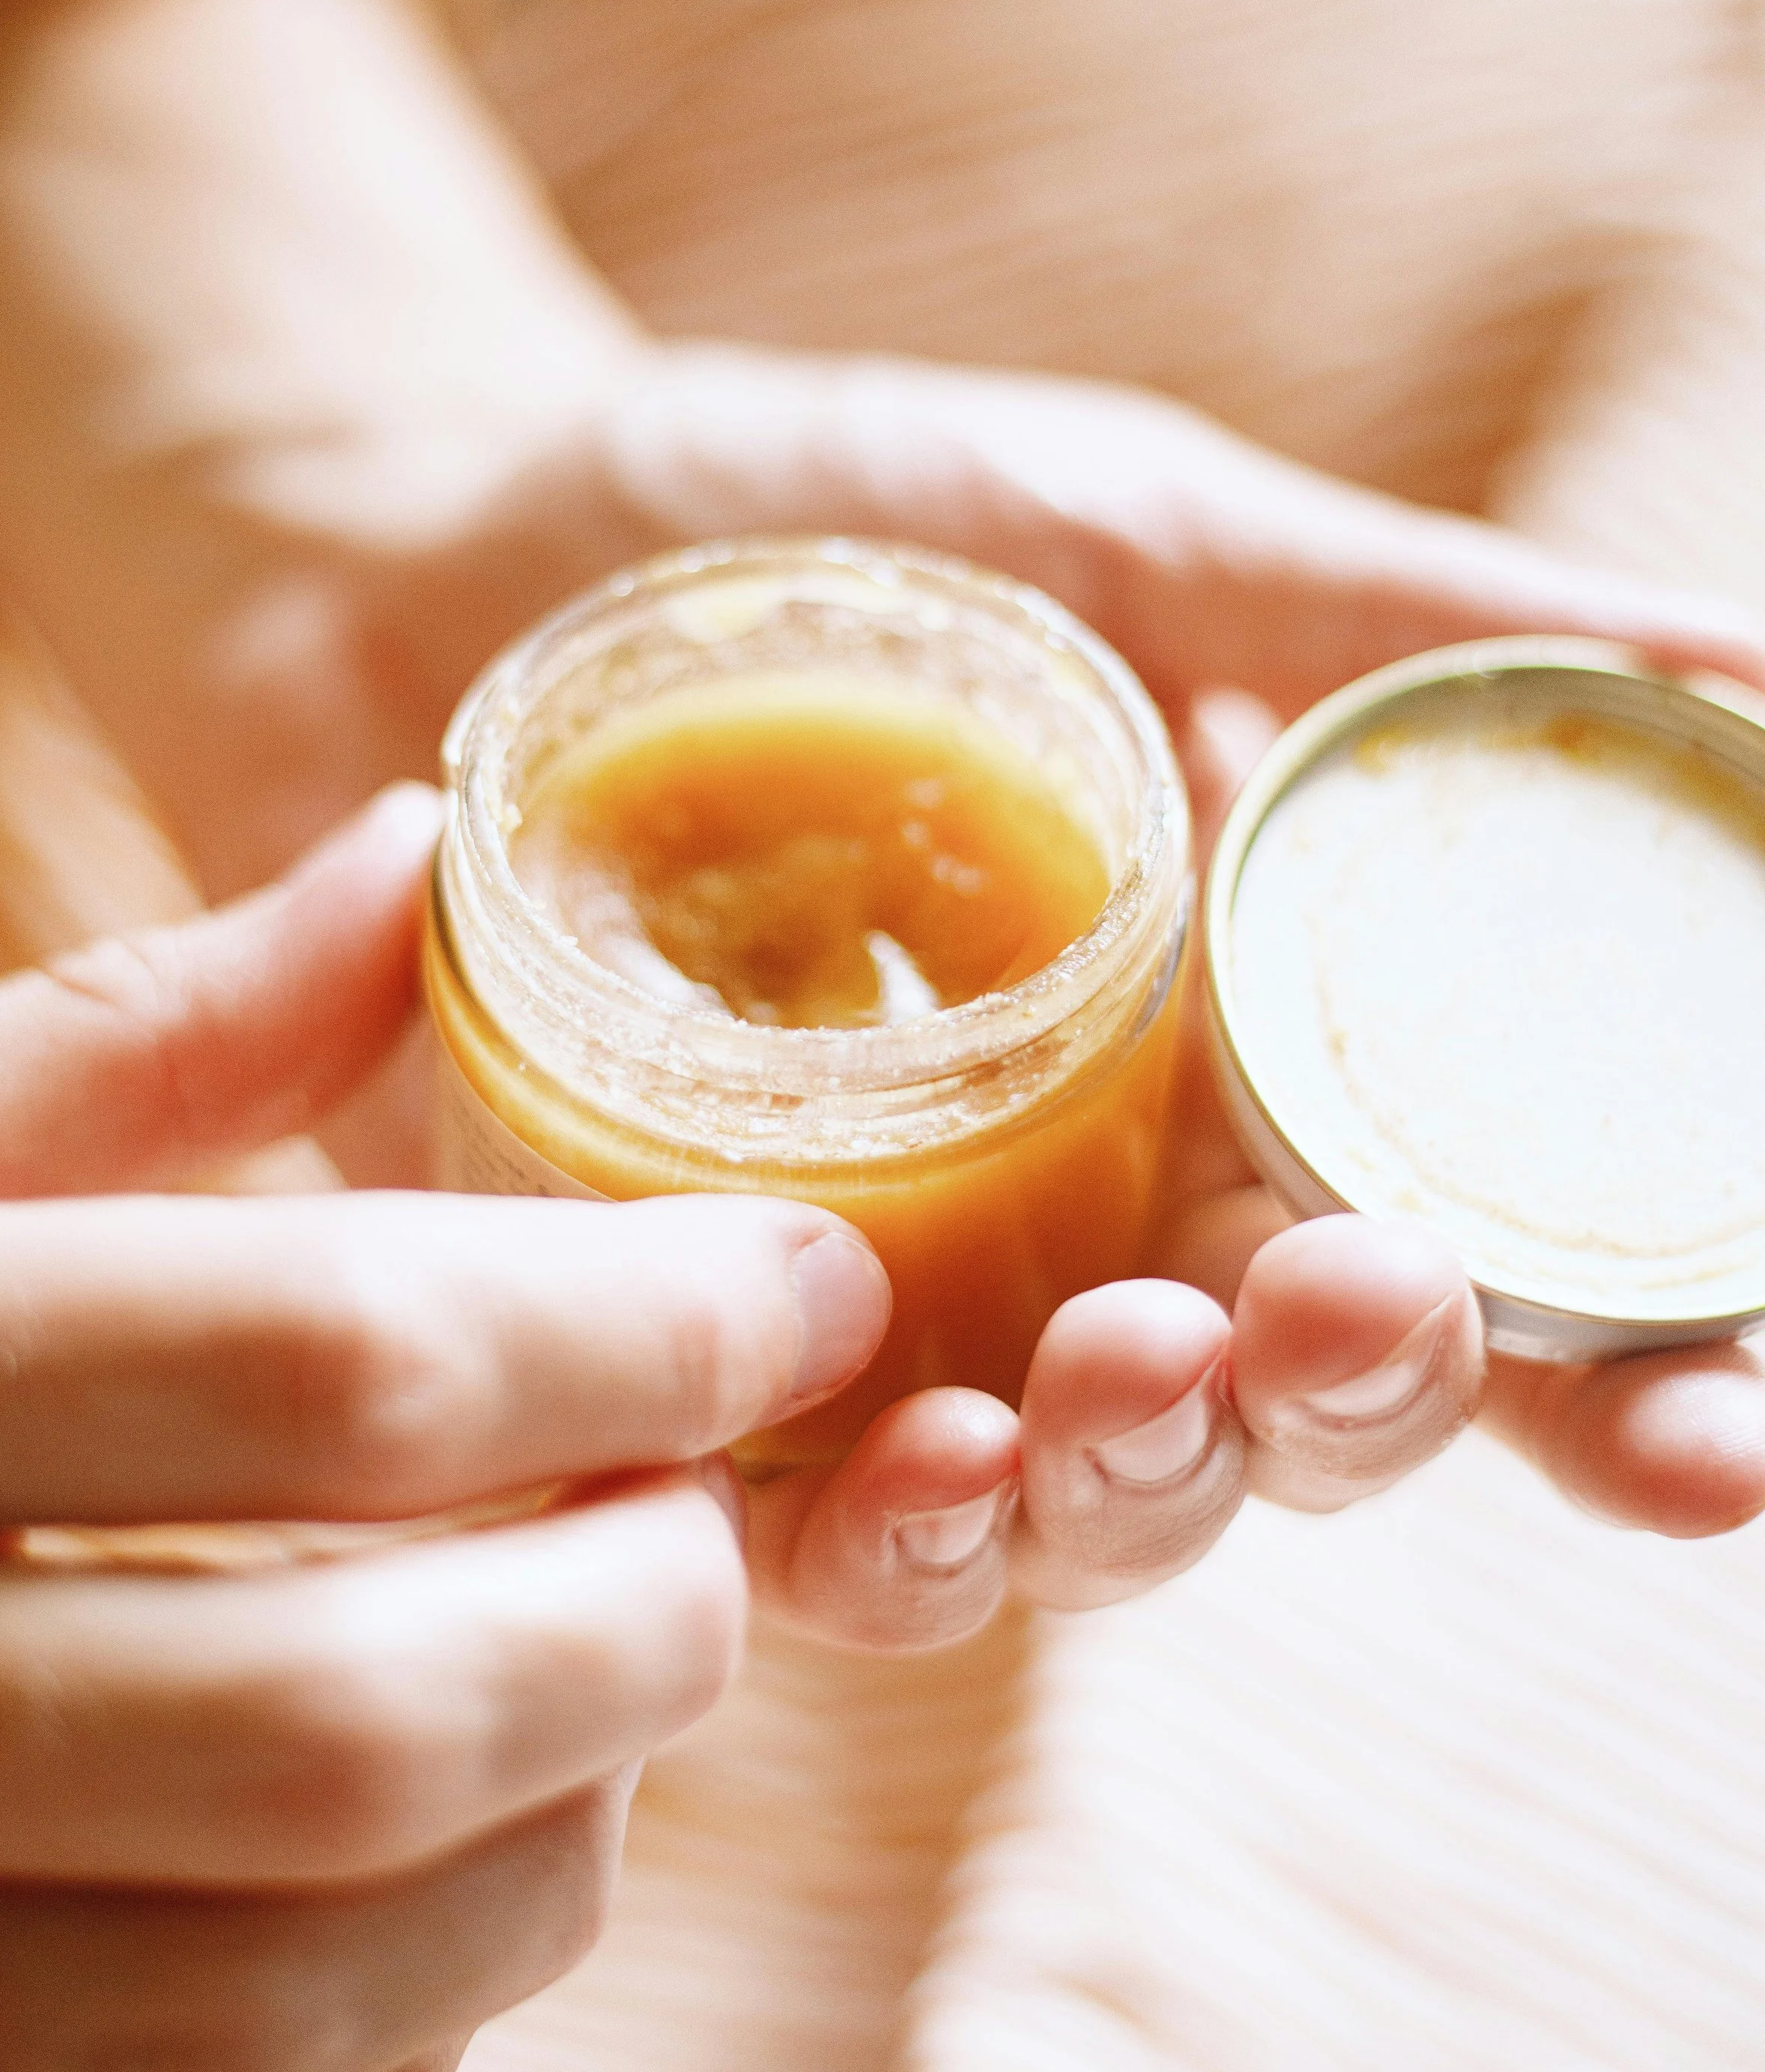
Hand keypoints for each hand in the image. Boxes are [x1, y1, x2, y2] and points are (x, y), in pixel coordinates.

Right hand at [0, 789, 902, 2071]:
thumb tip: (411, 860)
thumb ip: (136, 1034)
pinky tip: (422, 1865)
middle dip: (631, 1621)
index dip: (628, 1322)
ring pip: (286, 2013)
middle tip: (708, 1515)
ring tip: (593, 1687)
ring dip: (548, 1846)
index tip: (797, 1285)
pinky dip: (388, 2034)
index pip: (317, 1362)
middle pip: (338, 1731)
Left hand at [614, 355, 1764, 1640]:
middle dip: (1377, 1409)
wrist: (438, 540)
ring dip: (1148, 1489)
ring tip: (1129, 1376)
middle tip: (1371, 1309)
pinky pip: (808, 1534)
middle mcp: (1114, 1210)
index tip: (1721, 1420)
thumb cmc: (803, 525)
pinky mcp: (691, 1357)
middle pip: (1310, 1413)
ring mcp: (908, 1303)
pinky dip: (887, 1546)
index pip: (1494, 1250)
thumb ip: (1405, 625)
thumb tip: (1743, 661)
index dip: (1637, 1370)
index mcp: (1253, 1048)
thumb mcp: (1129, 534)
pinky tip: (919, 1483)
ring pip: (1090, 1507)